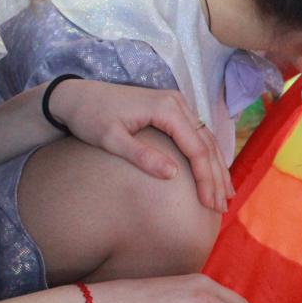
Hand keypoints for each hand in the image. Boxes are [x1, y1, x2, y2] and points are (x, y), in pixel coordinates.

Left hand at [48, 80, 232, 211]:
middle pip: (207, 144)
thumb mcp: (111, 139)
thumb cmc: (89, 117)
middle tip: (222, 206)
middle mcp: (177, 103)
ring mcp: (177, 104)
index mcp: (166, 109)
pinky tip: (212, 173)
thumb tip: (173, 175)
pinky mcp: (172, 110)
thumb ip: (142, 156)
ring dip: (217, 167)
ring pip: (206, 139)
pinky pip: (197, 134)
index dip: (205, 178)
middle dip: (217, 177)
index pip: (196, 148)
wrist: (76, 96)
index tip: (209, 203)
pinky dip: (207, 155)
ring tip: (226, 194)